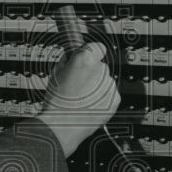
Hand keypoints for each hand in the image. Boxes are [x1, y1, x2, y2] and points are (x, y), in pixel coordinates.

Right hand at [35, 41, 120, 157]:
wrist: (63, 125)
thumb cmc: (57, 101)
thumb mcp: (56, 72)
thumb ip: (69, 60)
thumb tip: (73, 56)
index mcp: (86, 59)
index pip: (97, 46)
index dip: (91, 52)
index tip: (87, 56)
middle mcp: (101, 70)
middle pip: (100, 65)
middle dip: (92, 72)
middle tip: (78, 83)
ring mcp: (110, 85)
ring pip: (105, 80)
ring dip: (97, 86)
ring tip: (82, 97)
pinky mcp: (115, 99)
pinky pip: (110, 93)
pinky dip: (102, 98)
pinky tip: (89, 104)